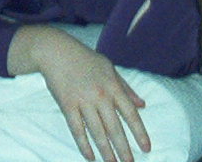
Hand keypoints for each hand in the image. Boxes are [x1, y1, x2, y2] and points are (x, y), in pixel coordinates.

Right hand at [12, 26, 150, 161]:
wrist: (55, 50)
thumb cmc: (84, 58)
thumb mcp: (109, 68)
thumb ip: (126, 87)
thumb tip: (142, 105)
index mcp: (112, 86)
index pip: (130, 114)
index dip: (139, 133)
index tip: (146, 148)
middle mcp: (100, 96)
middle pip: (115, 128)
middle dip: (123, 148)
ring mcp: (83, 101)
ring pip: (97, 132)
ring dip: (106, 151)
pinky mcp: (67, 105)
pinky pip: (77, 129)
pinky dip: (83, 144)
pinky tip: (90, 156)